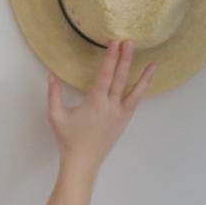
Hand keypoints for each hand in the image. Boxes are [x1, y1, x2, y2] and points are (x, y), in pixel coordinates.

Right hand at [48, 41, 155, 179]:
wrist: (83, 162)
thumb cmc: (68, 138)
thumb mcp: (56, 115)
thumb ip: (54, 93)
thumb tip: (52, 74)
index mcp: (96, 102)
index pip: (106, 75)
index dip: (111, 58)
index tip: (115, 43)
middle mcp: (112, 106)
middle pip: (121, 79)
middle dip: (125, 59)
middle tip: (130, 42)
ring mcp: (120, 115)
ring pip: (135, 93)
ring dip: (143, 77)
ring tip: (153, 64)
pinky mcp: (123, 122)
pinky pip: (134, 103)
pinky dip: (140, 92)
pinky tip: (143, 85)